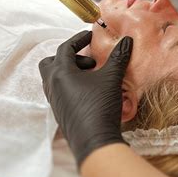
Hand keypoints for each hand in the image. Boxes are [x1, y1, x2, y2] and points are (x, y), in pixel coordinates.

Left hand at [39, 31, 132, 167]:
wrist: (94, 141)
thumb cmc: (99, 105)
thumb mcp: (112, 77)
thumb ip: (118, 56)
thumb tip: (126, 39)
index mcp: (60, 73)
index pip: (64, 48)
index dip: (78, 38)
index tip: (90, 34)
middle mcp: (52, 85)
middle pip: (51, 63)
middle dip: (68, 56)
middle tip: (89, 59)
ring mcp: (55, 100)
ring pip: (55, 78)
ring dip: (71, 71)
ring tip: (93, 74)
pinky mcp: (60, 111)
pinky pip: (61, 90)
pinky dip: (72, 84)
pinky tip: (91, 89)